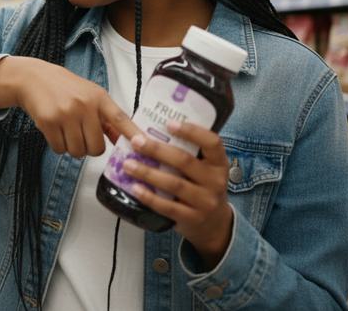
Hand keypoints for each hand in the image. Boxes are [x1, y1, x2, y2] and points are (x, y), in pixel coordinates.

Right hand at [0, 57, 130, 157]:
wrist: (33, 79)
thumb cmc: (66, 88)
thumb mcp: (90, 96)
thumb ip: (107, 118)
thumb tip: (126, 141)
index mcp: (99, 98)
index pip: (120, 118)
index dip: (132, 133)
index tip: (143, 144)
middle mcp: (84, 106)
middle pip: (96, 147)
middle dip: (89, 148)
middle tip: (82, 137)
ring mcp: (66, 114)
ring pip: (77, 151)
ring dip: (73, 148)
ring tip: (67, 132)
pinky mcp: (49, 122)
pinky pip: (60, 149)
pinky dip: (59, 146)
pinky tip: (56, 132)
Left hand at [119, 121, 233, 266]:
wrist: (213, 224)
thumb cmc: (201, 187)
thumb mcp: (203, 169)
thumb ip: (185, 152)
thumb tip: (147, 131)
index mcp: (219, 163)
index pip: (212, 142)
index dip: (192, 131)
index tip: (169, 123)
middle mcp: (216, 181)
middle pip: (185, 161)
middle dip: (157, 150)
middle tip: (136, 141)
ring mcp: (205, 202)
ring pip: (174, 184)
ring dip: (148, 173)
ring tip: (128, 164)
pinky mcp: (192, 218)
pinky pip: (168, 207)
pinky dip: (149, 197)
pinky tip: (135, 188)